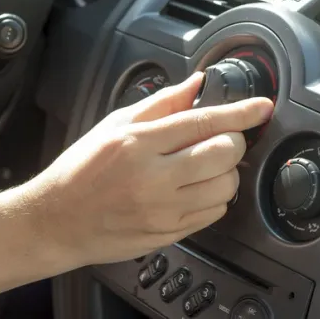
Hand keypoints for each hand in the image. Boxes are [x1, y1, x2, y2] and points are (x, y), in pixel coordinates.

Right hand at [30, 72, 273, 270]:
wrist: (57, 220)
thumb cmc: (81, 170)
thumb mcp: (114, 125)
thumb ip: (160, 103)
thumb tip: (196, 84)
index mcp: (139, 143)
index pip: (203, 122)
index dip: (240, 112)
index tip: (261, 107)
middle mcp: (154, 178)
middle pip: (224, 154)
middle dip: (233, 142)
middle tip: (220, 139)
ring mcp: (164, 210)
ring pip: (226, 187)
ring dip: (225, 172)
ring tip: (203, 167)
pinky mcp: (169, 233)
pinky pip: (214, 213)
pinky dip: (215, 197)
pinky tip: (193, 189)